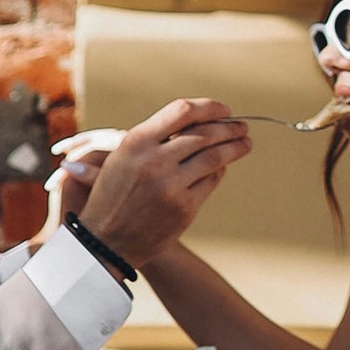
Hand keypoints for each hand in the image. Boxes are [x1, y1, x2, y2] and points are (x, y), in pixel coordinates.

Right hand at [70, 98, 249, 263]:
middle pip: (205, 133)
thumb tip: (198, 121)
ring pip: (214, 157)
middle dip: (229, 127)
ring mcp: (170, 185)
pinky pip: (210, 181)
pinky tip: (223, 167)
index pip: (182, 111)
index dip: (209, 107)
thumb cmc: (114, 195)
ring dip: (235, 147)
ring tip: (245, 142)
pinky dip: (219, 171)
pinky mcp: (183, 208)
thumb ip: (155, 139)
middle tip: (242, 126)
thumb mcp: (122, 158)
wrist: (105, 242)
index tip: (224, 109)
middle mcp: (154, 160)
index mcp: (136, 141)